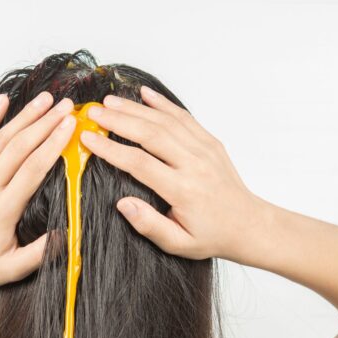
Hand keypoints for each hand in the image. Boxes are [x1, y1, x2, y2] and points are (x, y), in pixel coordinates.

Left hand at [0, 91, 74, 292]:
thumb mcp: (11, 269)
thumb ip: (41, 253)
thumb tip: (68, 234)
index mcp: (2, 210)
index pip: (32, 169)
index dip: (53, 145)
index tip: (70, 127)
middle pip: (19, 147)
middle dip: (45, 123)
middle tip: (66, 106)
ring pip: (0, 139)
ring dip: (24, 116)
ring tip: (45, 99)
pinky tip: (4, 102)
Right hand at [80, 85, 266, 261]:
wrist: (249, 225)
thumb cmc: (211, 235)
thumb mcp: (178, 244)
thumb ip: (149, 225)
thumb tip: (122, 204)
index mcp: (183, 190)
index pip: (139, 163)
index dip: (111, 150)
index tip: (89, 140)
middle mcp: (194, 164)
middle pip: (150, 134)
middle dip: (118, 121)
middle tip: (93, 113)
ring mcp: (204, 149)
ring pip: (165, 121)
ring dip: (135, 108)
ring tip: (109, 102)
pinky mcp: (210, 141)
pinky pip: (184, 117)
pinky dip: (163, 103)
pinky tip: (145, 94)